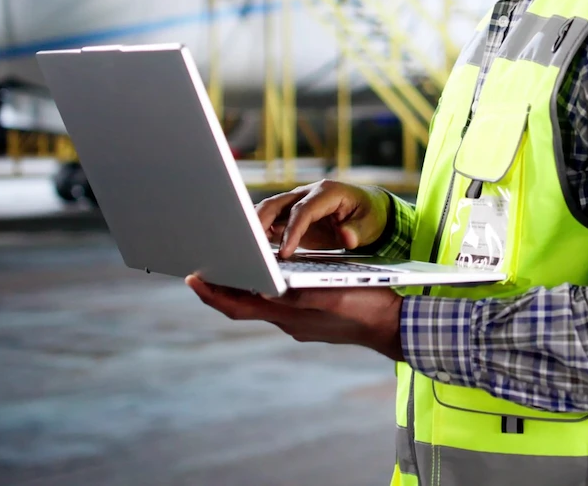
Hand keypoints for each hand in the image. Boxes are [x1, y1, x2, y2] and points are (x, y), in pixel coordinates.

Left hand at [186, 276, 403, 360]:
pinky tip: (272, 273)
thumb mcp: (332, 295)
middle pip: (244, 303)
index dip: (212, 293)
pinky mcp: (312, 317)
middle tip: (203, 264)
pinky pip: (280, 302)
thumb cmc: (367, 307)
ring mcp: (300, 321)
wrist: (395, 326)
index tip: (193, 277)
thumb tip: (265, 288)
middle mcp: (288, 321)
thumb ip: (299, 293)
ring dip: (245, 284)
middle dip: (223, 284)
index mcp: (288, 314)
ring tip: (232, 261)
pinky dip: (268, 287)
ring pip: (262, 302)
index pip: (237, 306)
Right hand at [255, 180, 391, 258]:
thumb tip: (346, 237)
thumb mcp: (369, 224)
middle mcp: (307, 194)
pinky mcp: (291, 216)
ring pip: (269, 209)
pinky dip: (259, 231)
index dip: (292, 230)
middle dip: (260, 221)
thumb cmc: (369, 214)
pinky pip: (271, 221)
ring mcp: (297, 203)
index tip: (285, 253)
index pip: (303, 210)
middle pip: (277, 203)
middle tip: (250, 245)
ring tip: (243, 246)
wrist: (368, 209)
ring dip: (254, 225)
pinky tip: (251, 248)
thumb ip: (357, 231)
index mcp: (326, 192)